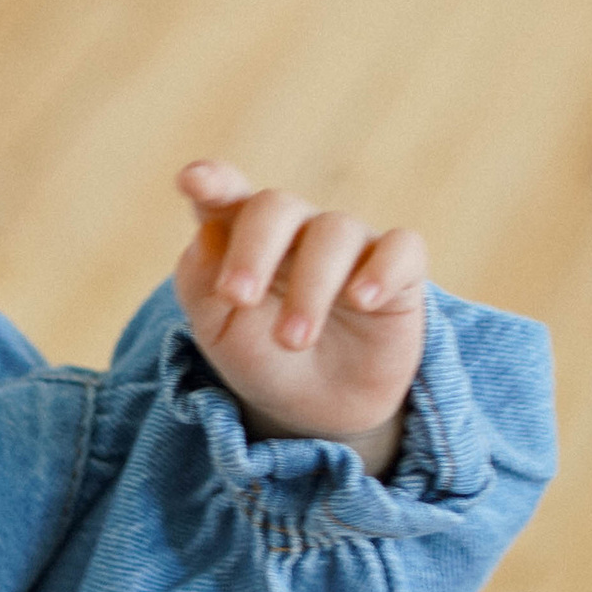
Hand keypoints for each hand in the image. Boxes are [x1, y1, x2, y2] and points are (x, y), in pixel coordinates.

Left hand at [172, 158, 425, 471]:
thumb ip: (200, 282)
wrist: (317, 410)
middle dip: (253, 250)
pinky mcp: (399, 269)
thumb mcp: (219, 332)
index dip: (212, 182)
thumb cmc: (263, 358)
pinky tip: (361, 300)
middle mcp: (297, 228)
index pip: (226, 195)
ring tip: (293, 340)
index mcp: (243, 234)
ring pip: (334, 231)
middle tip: (239, 299)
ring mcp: (350, 243)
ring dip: (309, 287)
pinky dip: (382, 270)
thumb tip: (207, 235)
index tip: (191, 182)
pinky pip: (401, 248)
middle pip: (276, 205)